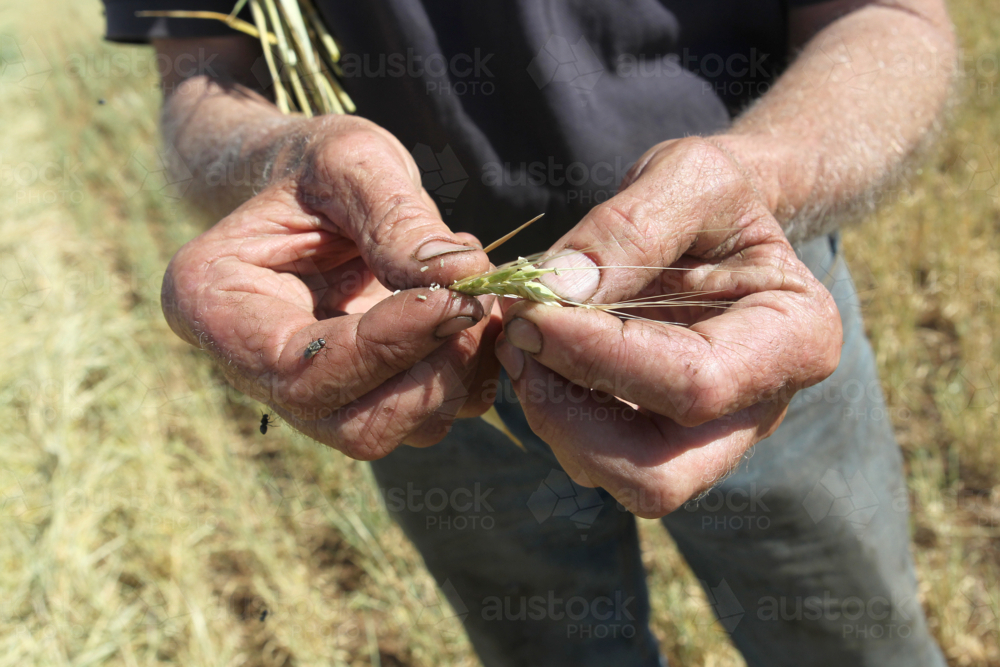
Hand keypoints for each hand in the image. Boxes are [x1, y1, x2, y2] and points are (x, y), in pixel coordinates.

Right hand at [162, 114, 500, 458]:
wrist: (316, 189)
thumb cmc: (316, 167)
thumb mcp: (349, 162)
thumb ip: (396, 218)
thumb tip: (461, 275)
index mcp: (217, 308)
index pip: (301, 368)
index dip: (386, 346)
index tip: (453, 300)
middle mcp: (257, 371)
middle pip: (351, 426)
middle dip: (428, 375)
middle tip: (475, 303)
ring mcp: (313, 394)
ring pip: (396, 430)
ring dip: (456, 373)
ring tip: (474, 294)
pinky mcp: (361, 397)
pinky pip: (425, 419)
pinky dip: (467, 377)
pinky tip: (472, 316)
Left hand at [494, 136, 842, 516]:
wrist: (717, 225)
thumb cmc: (716, 198)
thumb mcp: (690, 178)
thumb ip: (629, 228)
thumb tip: (556, 290)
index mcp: (796, 340)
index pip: (695, 384)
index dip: (600, 358)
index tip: (531, 311)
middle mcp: (757, 409)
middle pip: (659, 476)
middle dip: (569, 416)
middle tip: (518, 339)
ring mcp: (708, 437)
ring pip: (617, 478)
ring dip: (549, 412)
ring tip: (520, 333)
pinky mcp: (659, 439)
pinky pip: (594, 456)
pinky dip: (549, 410)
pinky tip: (534, 350)